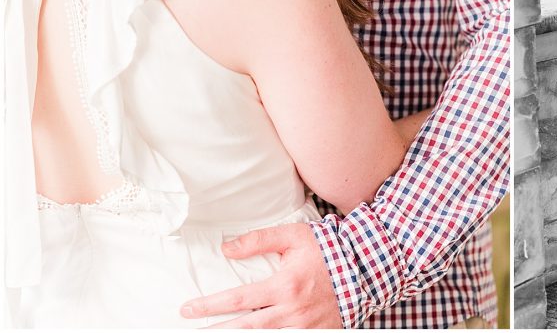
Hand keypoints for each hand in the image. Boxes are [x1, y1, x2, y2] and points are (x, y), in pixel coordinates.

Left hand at [180, 222, 341, 328]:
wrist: (365, 268)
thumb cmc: (329, 250)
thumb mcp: (295, 236)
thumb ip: (260, 240)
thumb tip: (228, 248)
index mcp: (285, 286)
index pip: (237, 300)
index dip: (209, 306)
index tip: (188, 309)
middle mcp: (291, 311)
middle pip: (243, 328)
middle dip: (215, 331)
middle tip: (192, 331)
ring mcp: (304, 327)